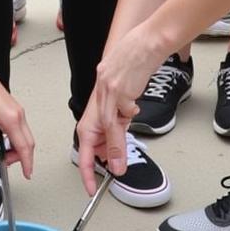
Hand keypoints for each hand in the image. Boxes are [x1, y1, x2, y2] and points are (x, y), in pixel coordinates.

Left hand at [0, 62, 34, 175]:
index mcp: (12, 119)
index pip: (24, 147)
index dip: (27, 163)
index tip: (28, 174)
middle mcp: (18, 115)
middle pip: (27, 142)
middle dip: (21, 157)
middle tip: (5, 164)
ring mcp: (16, 111)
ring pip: (23, 135)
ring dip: (16, 148)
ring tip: (0, 153)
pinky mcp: (11, 108)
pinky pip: (18, 128)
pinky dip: (13, 139)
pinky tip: (1, 140)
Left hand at [76, 22, 161, 189]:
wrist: (145, 45)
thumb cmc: (133, 70)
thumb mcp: (123, 101)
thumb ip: (117, 125)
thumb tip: (116, 155)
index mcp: (96, 102)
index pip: (85, 139)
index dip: (86, 165)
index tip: (89, 186)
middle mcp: (97, 97)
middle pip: (92, 136)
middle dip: (104, 155)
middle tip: (114, 171)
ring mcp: (106, 92)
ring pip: (108, 128)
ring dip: (117, 145)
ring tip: (125, 149)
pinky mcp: (118, 87)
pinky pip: (124, 111)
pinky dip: (131, 112)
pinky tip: (134, 102)